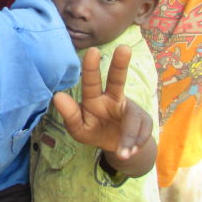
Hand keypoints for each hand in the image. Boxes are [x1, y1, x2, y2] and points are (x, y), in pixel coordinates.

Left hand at [52, 45, 152, 159]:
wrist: (119, 147)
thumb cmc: (95, 131)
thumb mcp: (79, 130)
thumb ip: (70, 115)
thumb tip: (57, 96)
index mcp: (94, 98)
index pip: (91, 81)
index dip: (91, 67)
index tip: (92, 50)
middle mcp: (113, 98)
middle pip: (117, 80)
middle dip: (120, 64)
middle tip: (124, 48)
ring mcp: (130, 109)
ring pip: (133, 117)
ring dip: (129, 135)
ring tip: (124, 152)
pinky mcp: (144, 122)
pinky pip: (140, 134)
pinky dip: (134, 146)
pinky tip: (128, 153)